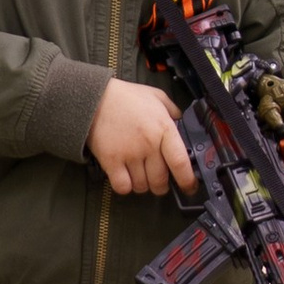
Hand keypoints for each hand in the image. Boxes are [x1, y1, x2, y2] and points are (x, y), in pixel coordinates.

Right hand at [87, 81, 194, 197]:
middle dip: (161, 186)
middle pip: (160, 180)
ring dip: (142, 185)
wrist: (94, 97)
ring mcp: (129, 154)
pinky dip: (125, 186)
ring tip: (139, 175)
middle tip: (158, 182)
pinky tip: (124, 176)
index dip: (187, 181)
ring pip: (142, 186)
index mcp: (163, 129)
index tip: (189, 187)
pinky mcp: (111, 161)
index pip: (180, 163)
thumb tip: (181, 120)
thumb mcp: (155, 96)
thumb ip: (172, 110)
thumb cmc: (126, 97)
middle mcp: (149, 144)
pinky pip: (123, 186)